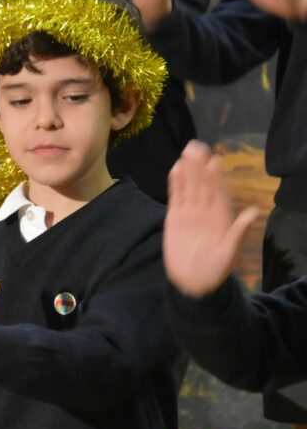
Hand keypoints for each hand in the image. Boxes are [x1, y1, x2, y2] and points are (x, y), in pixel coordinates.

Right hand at [164, 141, 257, 297]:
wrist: (193, 282)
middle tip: (196, 146)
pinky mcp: (175, 218)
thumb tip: (253, 212)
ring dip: (187, 170)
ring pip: (189, 187)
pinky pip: (175, 198)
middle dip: (200, 166)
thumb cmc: (215, 270)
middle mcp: (206, 211)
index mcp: (221, 217)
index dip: (217, 176)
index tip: (215, 159)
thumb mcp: (230, 252)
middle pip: (203, 185)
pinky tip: (175, 169)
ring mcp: (190, 213)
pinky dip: (175, 184)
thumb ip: (239, 231)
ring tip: (186, 152)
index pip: (219, 192)